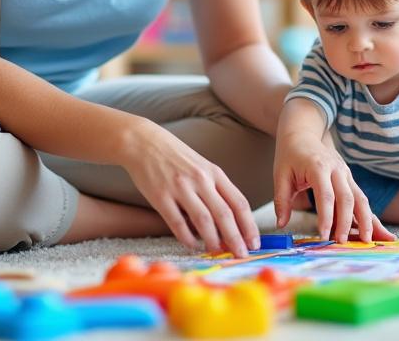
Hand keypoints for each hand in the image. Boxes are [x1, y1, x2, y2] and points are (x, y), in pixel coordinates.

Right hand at [123, 121, 258, 256]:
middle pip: (224, 214)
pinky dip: (187, 237)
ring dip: (213, 240)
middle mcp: (200, 179)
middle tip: (242, 255)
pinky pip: (177, 222)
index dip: (249, 225)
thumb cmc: (176, 157)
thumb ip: (216, 190)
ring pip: (203, 220)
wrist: (144, 142)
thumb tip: (229, 223)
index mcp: (214, 172)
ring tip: (217, 251)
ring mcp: (180, 187)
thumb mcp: (202, 167)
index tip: (254, 242)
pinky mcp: (160, 196)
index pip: (239, 202)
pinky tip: (192, 245)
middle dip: (236, 238)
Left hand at [273, 134, 392, 242]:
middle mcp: (337, 170)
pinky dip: (368, 215)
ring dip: (366, 220)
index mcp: (319, 167)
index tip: (324, 235)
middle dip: (347, 222)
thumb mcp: (280, 176)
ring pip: (360, 198)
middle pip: (347, 198)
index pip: (326, 195)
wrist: (304, 134)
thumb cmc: (290, 155)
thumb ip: (282, 201)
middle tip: (343, 242)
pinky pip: (360, 198)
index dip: (326, 217)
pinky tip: (374, 231)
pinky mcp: (349, 179)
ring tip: (368, 240)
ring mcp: (346, 174)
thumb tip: (281, 224)